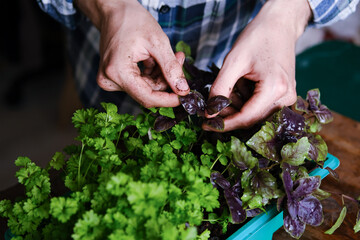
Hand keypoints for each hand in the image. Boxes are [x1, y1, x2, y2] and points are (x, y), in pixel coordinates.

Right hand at [75, 0, 189, 107]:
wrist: (114, 10)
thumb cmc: (132, 20)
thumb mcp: (158, 42)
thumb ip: (171, 68)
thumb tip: (182, 90)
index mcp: (118, 72)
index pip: (147, 98)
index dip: (168, 100)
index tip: (184, 97)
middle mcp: (110, 80)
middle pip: (147, 93)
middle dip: (167, 80)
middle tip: (180, 61)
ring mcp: (110, 79)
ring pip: (145, 88)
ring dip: (161, 75)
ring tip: (171, 56)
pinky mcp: (114, 77)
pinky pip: (138, 83)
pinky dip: (152, 73)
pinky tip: (157, 59)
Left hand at [204, 0, 310, 130]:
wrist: (280, 25)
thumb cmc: (258, 38)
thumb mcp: (234, 61)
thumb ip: (220, 88)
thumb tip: (210, 113)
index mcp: (275, 89)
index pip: (246, 118)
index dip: (224, 124)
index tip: (206, 124)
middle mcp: (286, 98)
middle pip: (251, 118)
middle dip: (229, 114)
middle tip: (212, 105)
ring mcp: (287, 97)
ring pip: (255, 114)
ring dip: (237, 107)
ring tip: (229, 87)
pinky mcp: (284, 95)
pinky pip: (261, 107)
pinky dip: (245, 101)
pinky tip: (239, 87)